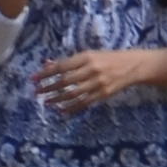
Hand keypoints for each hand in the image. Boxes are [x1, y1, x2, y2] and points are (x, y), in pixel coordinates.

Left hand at [35, 46, 156, 115]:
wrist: (133, 66)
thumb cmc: (109, 58)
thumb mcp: (90, 55)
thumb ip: (71, 61)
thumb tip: (48, 65)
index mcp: (87, 57)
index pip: (61, 66)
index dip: (45, 73)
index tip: (33, 78)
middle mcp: (91, 70)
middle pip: (65, 81)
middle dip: (48, 87)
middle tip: (37, 92)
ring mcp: (98, 83)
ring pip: (73, 94)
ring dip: (58, 99)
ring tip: (46, 102)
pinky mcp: (103, 94)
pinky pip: (84, 103)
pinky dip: (72, 108)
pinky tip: (62, 111)